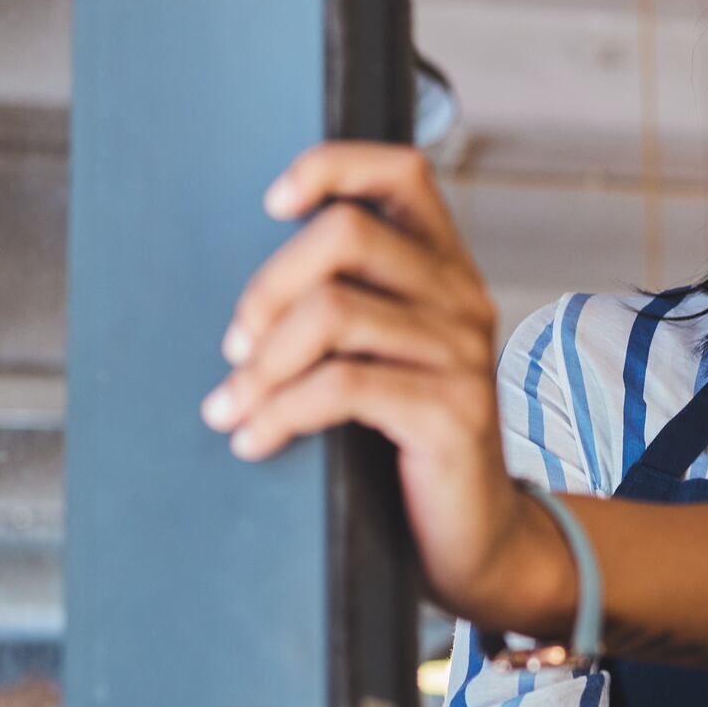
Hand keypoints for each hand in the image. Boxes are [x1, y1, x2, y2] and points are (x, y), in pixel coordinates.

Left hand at [201, 141, 563, 631]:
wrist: (475, 539)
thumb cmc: (412, 446)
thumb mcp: (386, 358)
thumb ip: (350, 307)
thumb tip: (248, 302)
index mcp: (446, 270)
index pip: (401, 172)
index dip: (332, 167)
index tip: (271, 203)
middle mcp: (462, 298)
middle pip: (348, 234)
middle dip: (268, 286)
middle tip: (234, 345)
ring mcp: (463, 355)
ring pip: (333, 312)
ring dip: (261, 365)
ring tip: (231, 406)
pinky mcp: (451, 412)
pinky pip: (341, 387)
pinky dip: (279, 413)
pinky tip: (257, 439)